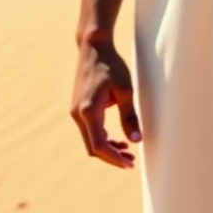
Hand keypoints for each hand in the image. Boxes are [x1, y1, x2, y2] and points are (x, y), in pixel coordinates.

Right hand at [70, 38, 141, 169]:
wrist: (93, 48)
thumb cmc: (111, 65)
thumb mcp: (125, 89)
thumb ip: (130, 116)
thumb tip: (136, 140)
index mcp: (89, 110)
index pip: (99, 145)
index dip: (114, 158)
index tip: (129, 164)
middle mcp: (78, 114)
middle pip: (93, 147)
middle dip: (112, 156)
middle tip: (131, 161)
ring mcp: (76, 112)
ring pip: (90, 140)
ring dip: (107, 149)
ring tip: (127, 151)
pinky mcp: (78, 108)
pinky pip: (90, 131)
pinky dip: (102, 138)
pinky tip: (118, 139)